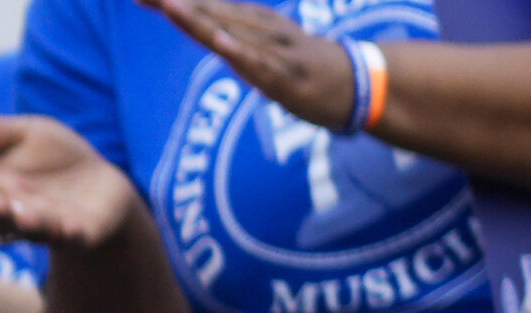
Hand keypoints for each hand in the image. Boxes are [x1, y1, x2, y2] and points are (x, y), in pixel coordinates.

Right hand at [0, 113, 144, 249]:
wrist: (100, 177)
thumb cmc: (53, 154)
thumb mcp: (21, 135)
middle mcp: (17, 216)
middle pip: (2, 220)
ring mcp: (51, 229)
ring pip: (38, 231)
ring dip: (33, 225)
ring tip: (27, 217)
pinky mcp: (83, 237)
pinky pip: (76, 241)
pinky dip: (72, 237)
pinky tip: (71, 228)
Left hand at [141, 0, 358, 131]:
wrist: (363, 85)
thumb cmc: (309, 68)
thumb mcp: (268, 46)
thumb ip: (235, 37)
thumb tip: (202, 27)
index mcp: (253, 22)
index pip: (204, 8)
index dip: (170, 4)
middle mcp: (262, 31)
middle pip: (210, 14)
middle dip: (174, 5)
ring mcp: (276, 53)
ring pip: (231, 33)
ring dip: (198, 20)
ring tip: (167, 5)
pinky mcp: (291, 79)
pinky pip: (263, 65)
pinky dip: (241, 52)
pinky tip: (221, 42)